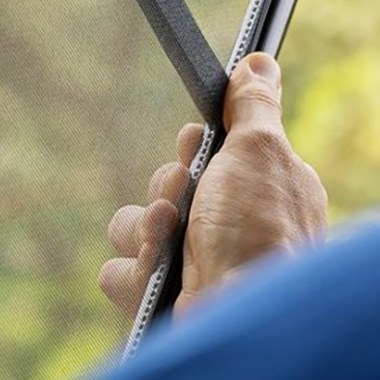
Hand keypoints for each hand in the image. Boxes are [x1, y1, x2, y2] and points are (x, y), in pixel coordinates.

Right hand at [98, 53, 327, 319]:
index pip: (204, 158)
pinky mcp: (163, 303)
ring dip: (146, 228)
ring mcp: (192, 269)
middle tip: (185, 196)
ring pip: (131, 228)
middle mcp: (224, 232)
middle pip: (161, 187)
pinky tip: (158, 274)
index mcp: (256, 196)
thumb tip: (260, 63)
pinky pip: (118, 273)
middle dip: (166, 188)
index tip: (194, 144)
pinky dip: (134, 271)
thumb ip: (255, 106)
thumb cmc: (262, 230)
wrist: (249, 316)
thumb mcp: (261, 151)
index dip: (193, 150)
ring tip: (171, 236)